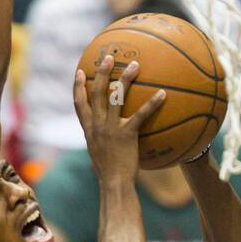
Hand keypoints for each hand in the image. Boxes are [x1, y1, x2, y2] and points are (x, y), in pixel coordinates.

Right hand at [73, 54, 164, 183]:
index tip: (80, 72)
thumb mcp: (98, 153)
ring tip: (135, 66)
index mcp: (89, 129)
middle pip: (97, 92)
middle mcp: (97, 125)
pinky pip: (140, 115)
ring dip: (125, 79)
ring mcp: (111, 128)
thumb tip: (105, 137)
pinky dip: (152, 103)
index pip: (79, 104)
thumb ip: (99, 141)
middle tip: (109, 57)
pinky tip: (162, 93)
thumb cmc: (108, 173)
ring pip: (116, 97)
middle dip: (101, 72)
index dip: (78, 86)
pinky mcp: (126, 134)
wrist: (113, 184)